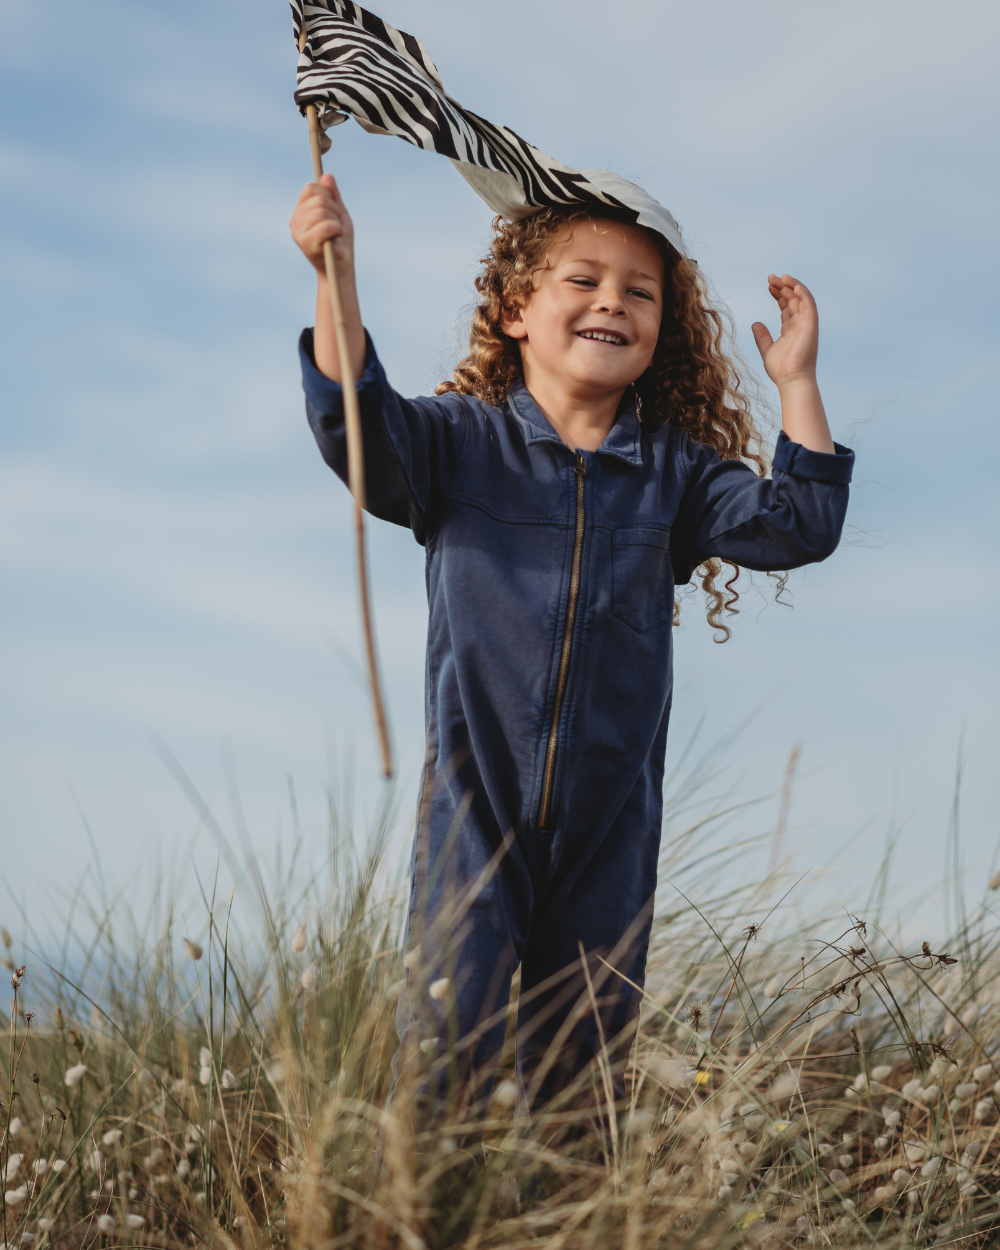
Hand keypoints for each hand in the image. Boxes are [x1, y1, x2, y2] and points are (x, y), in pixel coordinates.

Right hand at [289, 173, 354, 277]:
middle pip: (319, 199)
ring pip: (322, 211)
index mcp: (301, 211)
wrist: (341, 268)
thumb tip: (327, 176)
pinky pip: (326, 226)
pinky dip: (337, 230)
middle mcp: (295, 220)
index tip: (334, 211)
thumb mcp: (339, 214)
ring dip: (337, 222)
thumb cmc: (340, 242)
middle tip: (337, 227)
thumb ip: (333, 196)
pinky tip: (336, 239)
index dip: (328, 195)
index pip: (312, 188)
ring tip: (336, 234)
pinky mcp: (305, 243)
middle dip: (336, 211)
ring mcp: (298, 231)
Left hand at [751, 274, 818, 390]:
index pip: (786, 306)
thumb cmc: (781, 369)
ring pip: (801, 299)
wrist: (791, 380)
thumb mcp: (767, 349)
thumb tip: (755, 323)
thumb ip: (762, 336)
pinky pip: (809, 304)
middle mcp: (800, 324)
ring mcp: (806, 324)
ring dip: (792, 286)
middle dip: (782, 287)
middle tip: (770, 278)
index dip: (778, 294)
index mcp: (791, 329)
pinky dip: (802, 293)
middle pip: (792, 299)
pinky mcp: (811, 325)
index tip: (768, 286)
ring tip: (780, 277)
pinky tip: (792, 284)